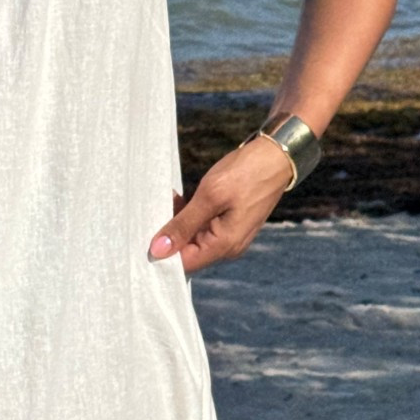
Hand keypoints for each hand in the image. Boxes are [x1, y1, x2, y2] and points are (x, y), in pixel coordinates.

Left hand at [147, 134, 294, 272]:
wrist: (276, 156)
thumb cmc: (245, 174)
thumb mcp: (209, 196)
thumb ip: (183, 225)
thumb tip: (158, 250)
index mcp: (224, 246)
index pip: (183, 264)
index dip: (162, 254)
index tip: (143, 235)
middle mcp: (227, 247)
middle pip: (187, 252)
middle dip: (168, 235)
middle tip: (153, 210)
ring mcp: (229, 235)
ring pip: (192, 238)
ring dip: (177, 222)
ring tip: (168, 199)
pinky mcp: (229, 223)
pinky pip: (201, 227)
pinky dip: (188, 215)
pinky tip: (179, 199)